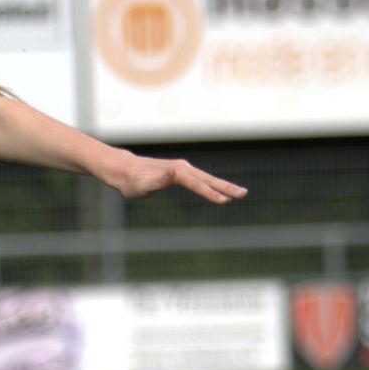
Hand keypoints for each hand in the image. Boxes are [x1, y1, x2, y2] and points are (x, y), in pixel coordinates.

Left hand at [113, 153, 247, 204]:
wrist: (124, 170)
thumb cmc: (131, 181)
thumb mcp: (141, 184)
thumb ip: (157, 180)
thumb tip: (171, 175)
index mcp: (176, 172)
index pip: (197, 184)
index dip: (210, 193)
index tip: (224, 201)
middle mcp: (182, 168)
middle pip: (208, 179)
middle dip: (226, 187)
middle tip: (244, 194)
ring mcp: (183, 169)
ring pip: (207, 179)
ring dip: (223, 186)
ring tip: (239, 194)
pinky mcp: (181, 173)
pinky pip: (201, 180)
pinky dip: (213, 185)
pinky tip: (222, 191)